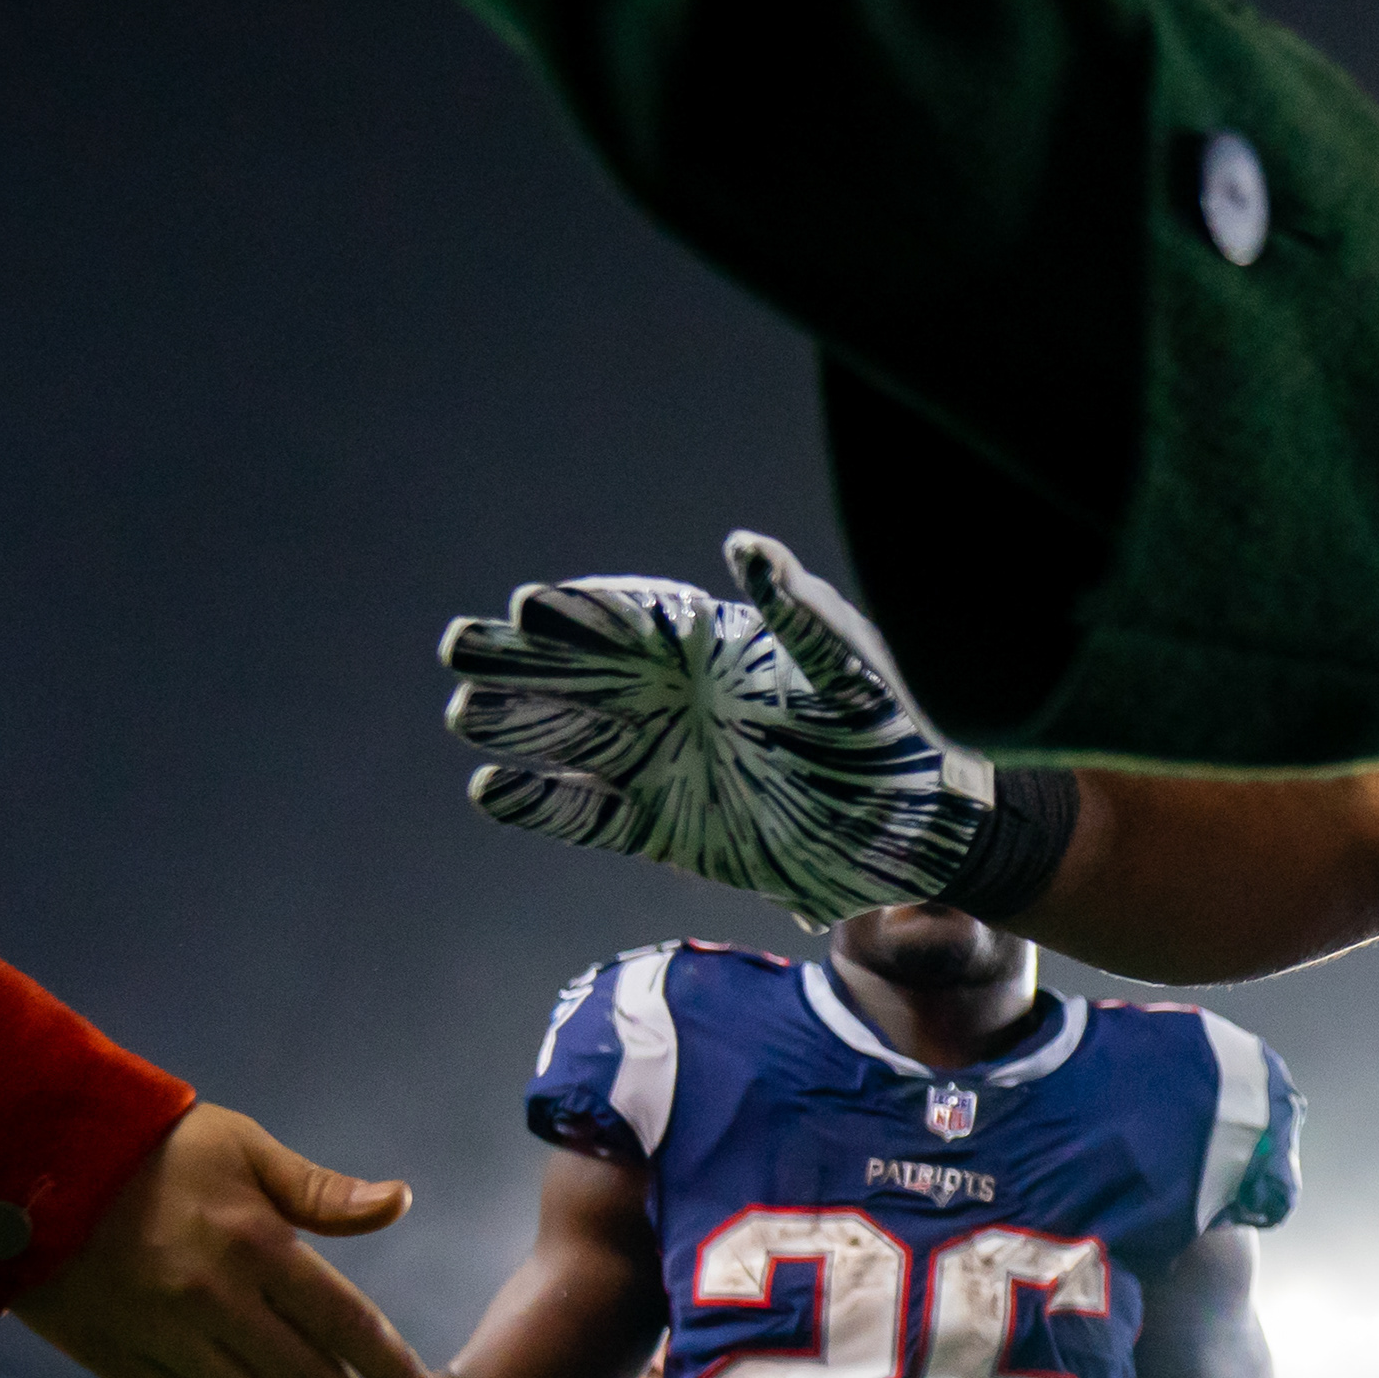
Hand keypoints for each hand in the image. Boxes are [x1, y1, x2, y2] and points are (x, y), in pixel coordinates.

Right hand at [10, 1103, 435, 1377]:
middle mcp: (218, 1298)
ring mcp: (164, 1334)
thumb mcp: (244, 1148)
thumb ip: (322, 1191)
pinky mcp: (115, 1357)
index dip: (389, 1369)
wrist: (29, 1161)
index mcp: (259, 1244)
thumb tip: (402, 1201)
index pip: (345, 1323)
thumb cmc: (152, 1147)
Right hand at [447, 540, 1006, 925]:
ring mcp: (666, 762)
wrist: (920, 831)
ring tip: (464, 713)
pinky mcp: (667, 826)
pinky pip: (590, 815)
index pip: (631, 619)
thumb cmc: (898, 733)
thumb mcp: (853, 669)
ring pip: (571, 737)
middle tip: (457, 646)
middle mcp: (679, 700)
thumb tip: (746, 546)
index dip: (580, 612)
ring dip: (516, 723)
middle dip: (519, 657)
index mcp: (716, 649)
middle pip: (580, 671)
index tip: (530, 605)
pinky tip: (492, 791)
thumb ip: (800, 614)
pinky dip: (544, 805)